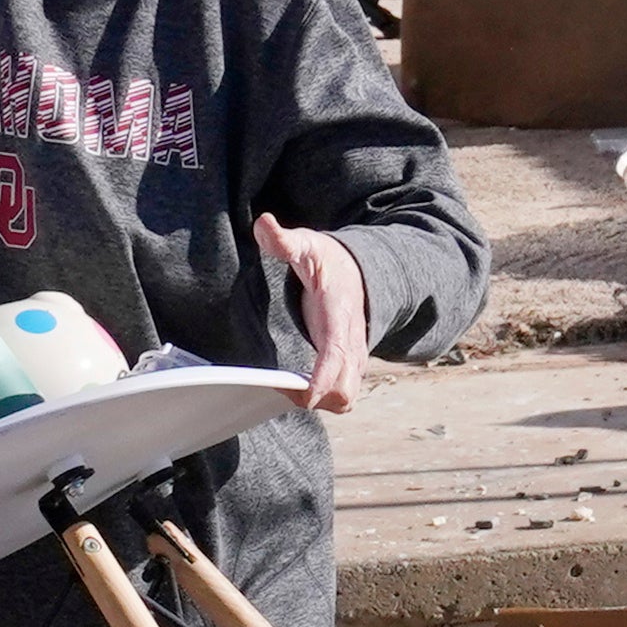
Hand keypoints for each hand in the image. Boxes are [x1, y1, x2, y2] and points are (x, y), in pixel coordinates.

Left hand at [256, 210, 372, 412]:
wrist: (362, 271)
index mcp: (340, 315)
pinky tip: (298, 388)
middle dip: (315, 398)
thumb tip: (263, 224)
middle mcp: (353, 342)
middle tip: (279, 386)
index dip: (322, 379)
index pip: (337, 355)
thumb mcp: (308, 244)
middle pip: (344, 390)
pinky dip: (323, 400)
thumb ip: (285, 240)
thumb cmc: (331, 261)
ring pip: (345, 398)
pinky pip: (342, 395)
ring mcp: (355, 358)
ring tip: (287, 388)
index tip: (303, 394)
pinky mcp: (351, 367)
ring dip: (319, 402)